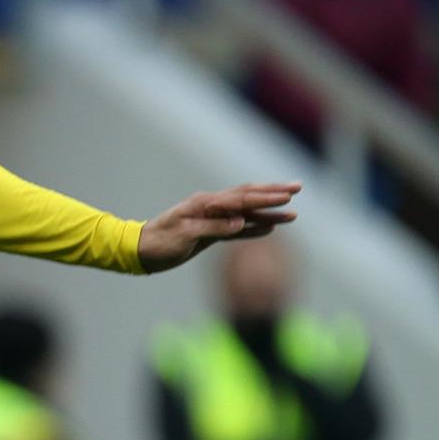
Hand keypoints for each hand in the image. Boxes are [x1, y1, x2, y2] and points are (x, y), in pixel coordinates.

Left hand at [136, 182, 299, 272]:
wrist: (140, 251)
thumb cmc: (159, 243)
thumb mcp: (184, 235)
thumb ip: (213, 227)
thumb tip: (240, 222)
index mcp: (204, 204)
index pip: (241, 198)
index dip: (265, 196)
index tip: (287, 195)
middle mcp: (210, 207)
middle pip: (248, 197)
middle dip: (274, 193)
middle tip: (298, 187)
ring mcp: (211, 218)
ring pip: (246, 213)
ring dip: (269, 212)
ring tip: (293, 213)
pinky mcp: (209, 232)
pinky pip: (237, 228)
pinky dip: (254, 228)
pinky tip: (270, 228)